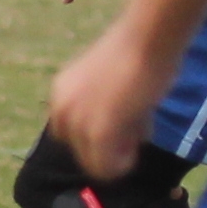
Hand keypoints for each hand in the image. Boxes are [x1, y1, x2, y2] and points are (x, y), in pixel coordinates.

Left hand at [47, 14, 161, 182]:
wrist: (147, 38)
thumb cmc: (136, 53)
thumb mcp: (105, 83)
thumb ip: (100, 108)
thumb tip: (115, 138)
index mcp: (59, 94)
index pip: (72, 135)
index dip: (100, 135)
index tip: (125, 120)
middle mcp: (60, 110)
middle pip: (82, 152)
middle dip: (111, 146)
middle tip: (137, 123)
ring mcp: (77, 125)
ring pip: (96, 163)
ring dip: (121, 153)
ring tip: (142, 122)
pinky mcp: (98, 135)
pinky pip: (109, 169)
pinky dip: (126, 163)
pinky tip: (143, 134)